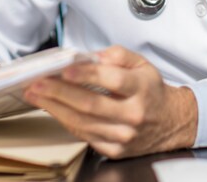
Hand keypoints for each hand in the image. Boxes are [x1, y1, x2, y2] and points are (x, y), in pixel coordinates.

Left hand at [23, 45, 197, 158]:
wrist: (170, 122)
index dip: (87, 73)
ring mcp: (124, 135)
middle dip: (59, 92)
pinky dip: (65, 121)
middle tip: (37, 82)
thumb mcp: (142, 64)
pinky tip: (53, 109)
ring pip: (82, 122)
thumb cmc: (151, 90)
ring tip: (36, 95)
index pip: (112, 80)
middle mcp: (133, 114)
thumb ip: (117, 55)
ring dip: (55, 108)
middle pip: (90, 104)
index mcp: (141, 89)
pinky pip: (84, 135)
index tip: (65, 69)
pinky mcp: (115, 149)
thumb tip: (89, 56)